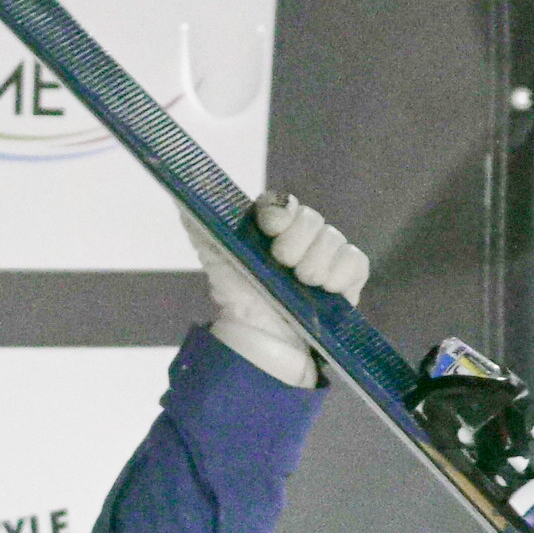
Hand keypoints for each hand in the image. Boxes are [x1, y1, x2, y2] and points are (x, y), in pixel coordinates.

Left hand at [193, 189, 369, 388]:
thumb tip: (178, 193)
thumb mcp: (214, 256)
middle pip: (310, 218)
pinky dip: (341, 273)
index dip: (278, 210)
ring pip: (333, 238)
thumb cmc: (237, 294)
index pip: (281, 202)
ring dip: (315, 262)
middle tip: (283, 263)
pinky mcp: (348, 274)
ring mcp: (326, 253)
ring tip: (303, 283)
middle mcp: (301, 234)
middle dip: (296, 241)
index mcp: (271, 225)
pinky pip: (355, 260)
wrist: (261, 339)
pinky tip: (327, 288)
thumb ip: (198, 223)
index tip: (270, 226)